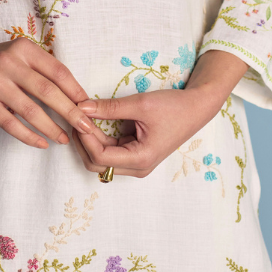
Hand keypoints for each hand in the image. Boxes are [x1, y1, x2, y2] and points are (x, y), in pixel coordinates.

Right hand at [0, 26, 102, 150]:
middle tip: (85, 127)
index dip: (75, 90)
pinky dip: (28, 136)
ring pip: (30, 110)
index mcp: (24, 48)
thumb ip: (43, 70)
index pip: (57, 71)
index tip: (89, 107)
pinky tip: (41, 143)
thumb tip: (76, 96)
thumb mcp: (20, 55)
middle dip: (70, 112)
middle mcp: (9, 63)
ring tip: (64, 139)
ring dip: (51, 128)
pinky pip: (10, 124)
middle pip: (47, 91)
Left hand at [71, 86, 222, 177]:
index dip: (85, 137)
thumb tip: (82, 107)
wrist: (196, 108)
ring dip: (89, 139)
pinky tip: (92, 120)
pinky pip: (110, 150)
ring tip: (82, 116)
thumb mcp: (140, 104)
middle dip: (83, 141)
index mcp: (141, 159)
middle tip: (75, 116)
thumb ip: (109, 107)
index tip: (78, 116)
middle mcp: (137, 167)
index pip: (100, 157)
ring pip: (101, 158)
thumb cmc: (173, 107)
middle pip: (97, 163)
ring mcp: (136, 162)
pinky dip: (99, 137)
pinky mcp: (135, 154)